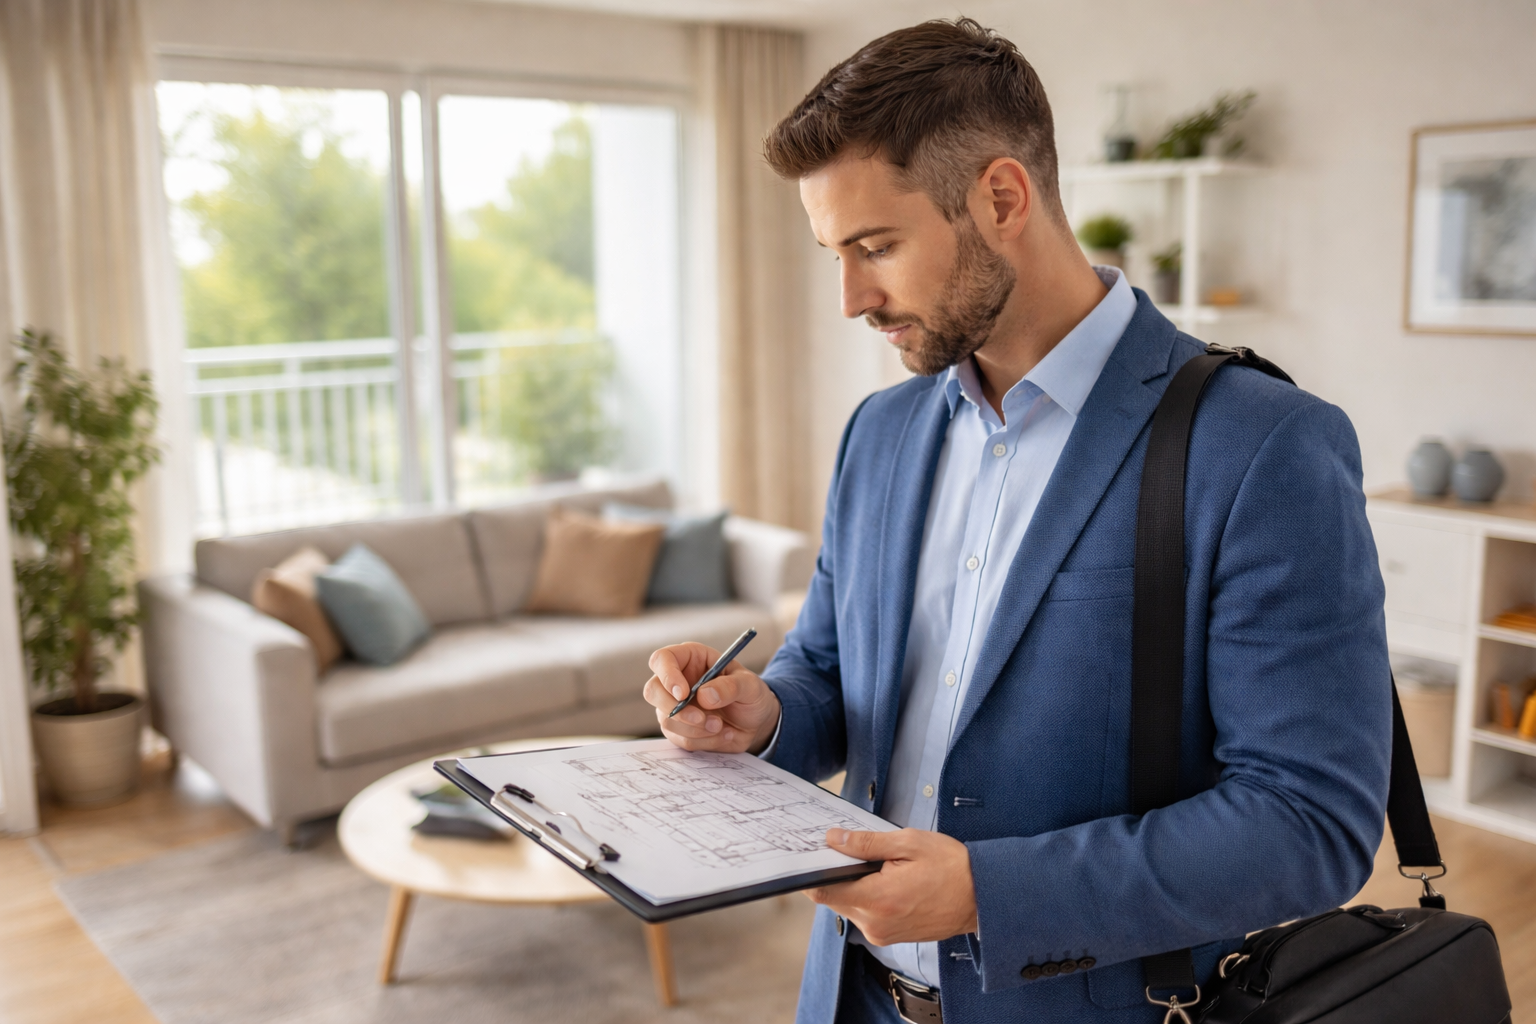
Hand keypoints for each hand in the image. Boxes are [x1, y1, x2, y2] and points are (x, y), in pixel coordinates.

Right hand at [643, 642, 781, 753]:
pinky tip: (722, 734)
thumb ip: (731, 686)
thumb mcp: (750, 685)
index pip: (662, 659)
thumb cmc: (751, 695)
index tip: (684, 694)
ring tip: (721, 726)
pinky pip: (680, 739)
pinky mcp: (679, 729)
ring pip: (666, 719)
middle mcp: (677, 680)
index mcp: (691, 658)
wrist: (757, 722)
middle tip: (701, 719)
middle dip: (675, 709)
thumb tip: (705, 696)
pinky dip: (703, 741)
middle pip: (653, 690)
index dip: (667, 676)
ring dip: (696, 728)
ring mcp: (674, 706)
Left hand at [806, 828, 978, 945]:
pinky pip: (865, 915)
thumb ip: (866, 843)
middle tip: (847, 849)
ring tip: (874, 864)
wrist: (983, 898)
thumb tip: (834, 839)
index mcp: (877, 900)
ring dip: (853, 886)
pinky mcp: (890, 937)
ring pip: (849, 907)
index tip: (811, 854)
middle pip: (834, 898)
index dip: (812, 871)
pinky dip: (867, 897)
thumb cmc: (951, 868)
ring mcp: (882, 934)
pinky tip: (884, 880)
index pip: (823, 891)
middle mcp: (875, 924)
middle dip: (836, 874)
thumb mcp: (908, 843)